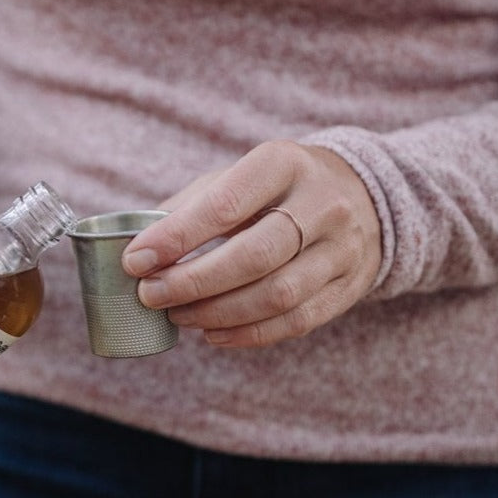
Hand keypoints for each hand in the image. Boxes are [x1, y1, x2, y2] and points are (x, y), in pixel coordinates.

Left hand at [121, 141, 382, 347]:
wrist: (362, 198)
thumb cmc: (277, 190)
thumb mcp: (238, 177)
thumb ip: (189, 208)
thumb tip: (138, 249)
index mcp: (285, 164)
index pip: (227, 205)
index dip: (177, 238)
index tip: (136, 260)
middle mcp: (323, 205)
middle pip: (254, 256)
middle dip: (193, 282)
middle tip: (151, 295)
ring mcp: (342, 249)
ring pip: (276, 295)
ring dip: (217, 313)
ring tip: (178, 316)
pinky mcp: (348, 287)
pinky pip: (295, 321)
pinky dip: (248, 334)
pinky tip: (213, 333)